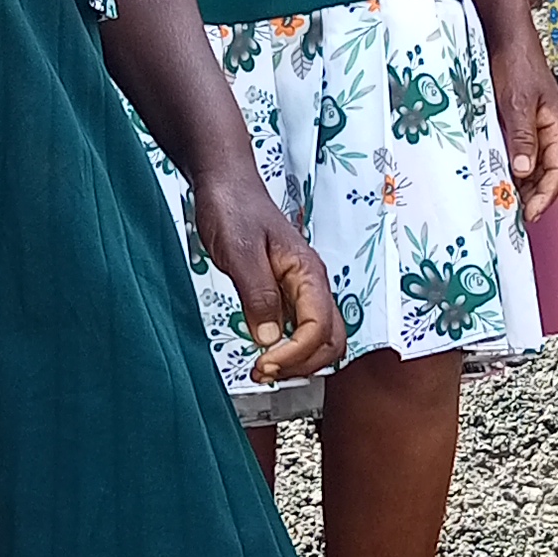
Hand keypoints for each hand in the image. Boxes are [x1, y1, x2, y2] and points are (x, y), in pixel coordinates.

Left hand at [193, 172, 344, 382]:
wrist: (225, 184)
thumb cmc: (234, 207)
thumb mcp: (240, 252)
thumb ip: (258, 295)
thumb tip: (270, 338)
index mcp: (308, 272)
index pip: (319, 328)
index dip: (294, 354)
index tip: (264, 363)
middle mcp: (311, 283)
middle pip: (332, 340)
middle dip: (303, 365)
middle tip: (266, 372)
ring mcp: (300, 289)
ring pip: (321, 339)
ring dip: (299, 362)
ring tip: (266, 368)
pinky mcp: (285, 293)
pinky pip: (301, 330)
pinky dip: (289, 350)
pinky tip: (265, 352)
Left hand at [489, 21, 557, 218]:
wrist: (503, 31)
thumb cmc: (516, 59)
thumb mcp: (516, 101)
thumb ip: (522, 137)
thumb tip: (524, 171)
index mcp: (556, 125)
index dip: (545, 195)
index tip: (529, 213)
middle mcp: (547, 128)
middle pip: (546, 171)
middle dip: (532, 194)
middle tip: (512, 212)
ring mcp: (532, 124)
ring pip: (531, 163)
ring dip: (519, 182)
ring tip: (502, 198)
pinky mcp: (516, 119)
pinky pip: (517, 150)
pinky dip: (508, 165)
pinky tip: (493, 172)